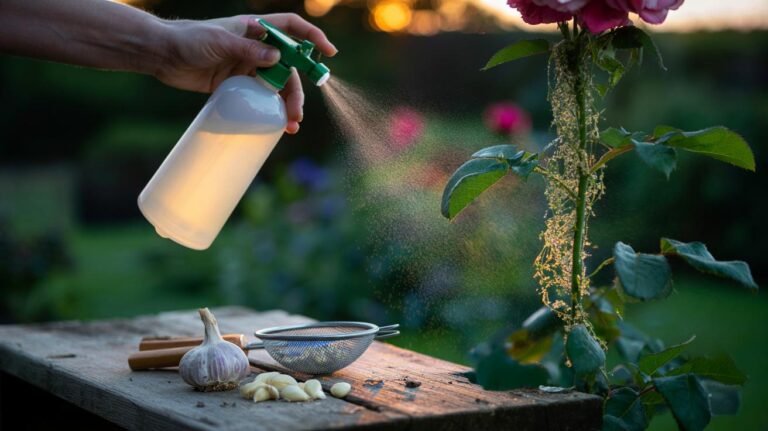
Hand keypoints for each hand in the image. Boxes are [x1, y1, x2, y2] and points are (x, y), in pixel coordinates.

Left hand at [156, 14, 336, 133]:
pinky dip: (269, 110)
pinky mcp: (236, 85)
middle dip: (297, 90)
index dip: (312, 39)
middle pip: (289, 67)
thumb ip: (248, 50)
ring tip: (289, 125)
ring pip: (277, 86)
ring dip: (286, 105)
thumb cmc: (189, 39)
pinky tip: (274, 124)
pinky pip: (260, 98)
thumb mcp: (220, 42)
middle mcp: (256, 48)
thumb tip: (277, 59)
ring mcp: (247, 67)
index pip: (292, 29)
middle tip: (297, 112)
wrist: (163, 55)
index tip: (329, 53)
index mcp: (256, 30)